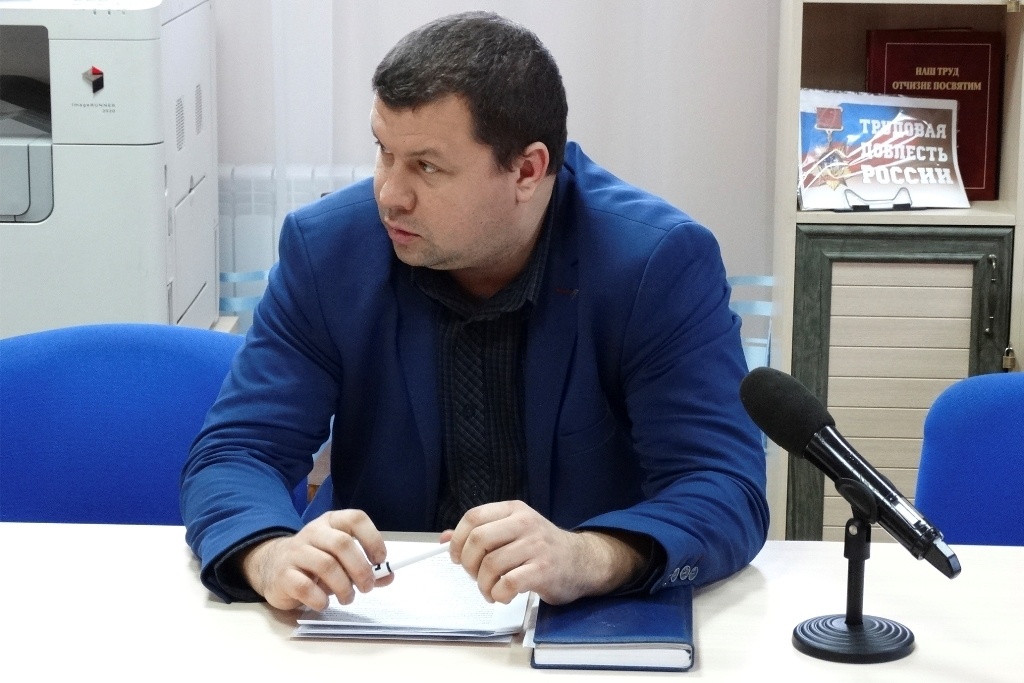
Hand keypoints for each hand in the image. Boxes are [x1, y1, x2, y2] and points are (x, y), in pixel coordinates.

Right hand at [239, 509, 389, 610]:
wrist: (271, 567)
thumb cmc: (314, 562)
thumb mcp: (341, 558)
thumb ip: (365, 566)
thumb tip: (388, 576)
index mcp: (331, 522)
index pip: (355, 518)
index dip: (373, 539)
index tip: (380, 561)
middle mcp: (313, 532)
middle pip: (342, 543)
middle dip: (360, 569)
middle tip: (367, 587)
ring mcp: (295, 552)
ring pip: (326, 565)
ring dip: (343, 587)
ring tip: (347, 597)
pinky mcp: (283, 575)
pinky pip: (306, 587)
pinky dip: (321, 599)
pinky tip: (323, 603)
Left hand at [443, 500, 647, 604]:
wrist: (582, 562)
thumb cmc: (542, 549)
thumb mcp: (513, 532)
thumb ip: (481, 534)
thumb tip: (444, 539)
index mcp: (514, 510)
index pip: (474, 517)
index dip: (458, 539)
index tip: (456, 557)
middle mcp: (525, 523)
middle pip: (478, 540)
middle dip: (469, 564)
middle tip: (475, 576)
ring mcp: (536, 546)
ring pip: (490, 565)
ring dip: (483, 585)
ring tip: (490, 590)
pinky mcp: (544, 569)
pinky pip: (508, 583)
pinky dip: (498, 594)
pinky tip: (503, 595)